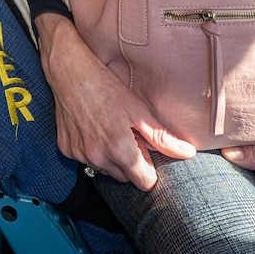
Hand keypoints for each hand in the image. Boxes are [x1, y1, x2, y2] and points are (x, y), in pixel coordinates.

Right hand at [34, 13, 194, 189]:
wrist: (69, 70)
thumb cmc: (106, 86)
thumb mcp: (138, 110)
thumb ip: (162, 137)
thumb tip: (188, 153)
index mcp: (120, 150)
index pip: (144, 183)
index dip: (149, 169)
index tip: (146, 151)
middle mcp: (98, 158)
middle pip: (124, 178)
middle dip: (130, 163)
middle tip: (127, 135)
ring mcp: (79, 154)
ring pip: (105, 169)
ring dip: (110, 158)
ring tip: (108, 129)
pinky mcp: (65, 149)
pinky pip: (86, 160)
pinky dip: (92, 150)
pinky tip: (92, 128)